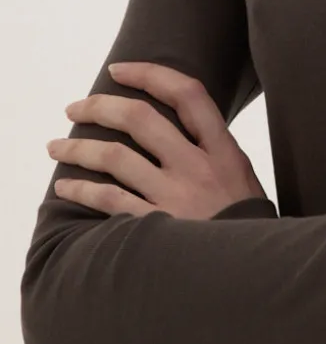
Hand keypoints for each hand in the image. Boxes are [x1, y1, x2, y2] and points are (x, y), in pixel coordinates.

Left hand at [45, 62, 268, 219]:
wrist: (251, 274)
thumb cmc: (246, 224)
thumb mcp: (242, 176)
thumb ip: (213, 149)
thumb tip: (180, 123)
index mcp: (223, 150)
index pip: (187, 95)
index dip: (150, 74)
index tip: (120, 70)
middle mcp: (197, 168)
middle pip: (141, 120)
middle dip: (100, 106)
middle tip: (75, 107)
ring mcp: (174, 198)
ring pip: (115, 157)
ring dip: (78, 149)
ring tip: (56, 147)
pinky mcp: (155, 227)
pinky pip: (109, 200)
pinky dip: (82, 189)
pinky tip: (66, 186)